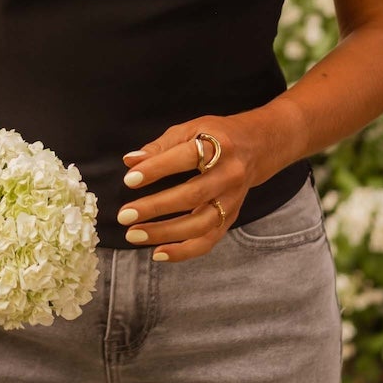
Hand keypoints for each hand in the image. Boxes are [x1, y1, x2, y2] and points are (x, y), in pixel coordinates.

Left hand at [117, 109, 292, 261]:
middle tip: (124, 215)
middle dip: (156, 207)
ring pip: (200, 223)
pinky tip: (158, 254)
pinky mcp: (231, 217)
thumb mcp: (191, 129)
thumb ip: (160, 146)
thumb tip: (130, 162)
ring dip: (165, 233)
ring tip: (134, 235)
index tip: (129, 179)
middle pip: (193, 195)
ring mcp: (232, 200)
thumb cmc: (217, 136)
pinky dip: (183, 251)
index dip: (157, 168)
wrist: (258, 147)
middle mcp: (230, 174)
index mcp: (219, 145)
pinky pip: (208, 240)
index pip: (186, 157)